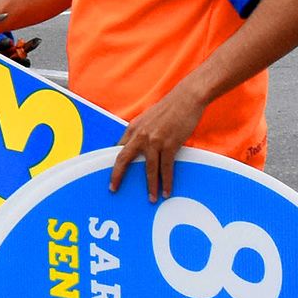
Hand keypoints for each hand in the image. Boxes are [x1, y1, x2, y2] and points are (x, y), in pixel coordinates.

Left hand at [110, 83, 208, 201]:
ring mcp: (155, 140)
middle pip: (124, 159)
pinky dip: (166, 181)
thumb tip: (137, 147)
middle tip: (114, 189)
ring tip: (151, 198)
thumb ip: (140, 133)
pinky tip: (166, 191)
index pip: (118, 149)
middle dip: (118, 175)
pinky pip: (166, 167)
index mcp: (133, 128)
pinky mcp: (170, 144)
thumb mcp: (148, 120)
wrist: (186, 99)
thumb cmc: (169, 109)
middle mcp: (140, 134)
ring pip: (149, 168)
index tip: (111, 174)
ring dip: (150, 185)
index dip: (114, 163)